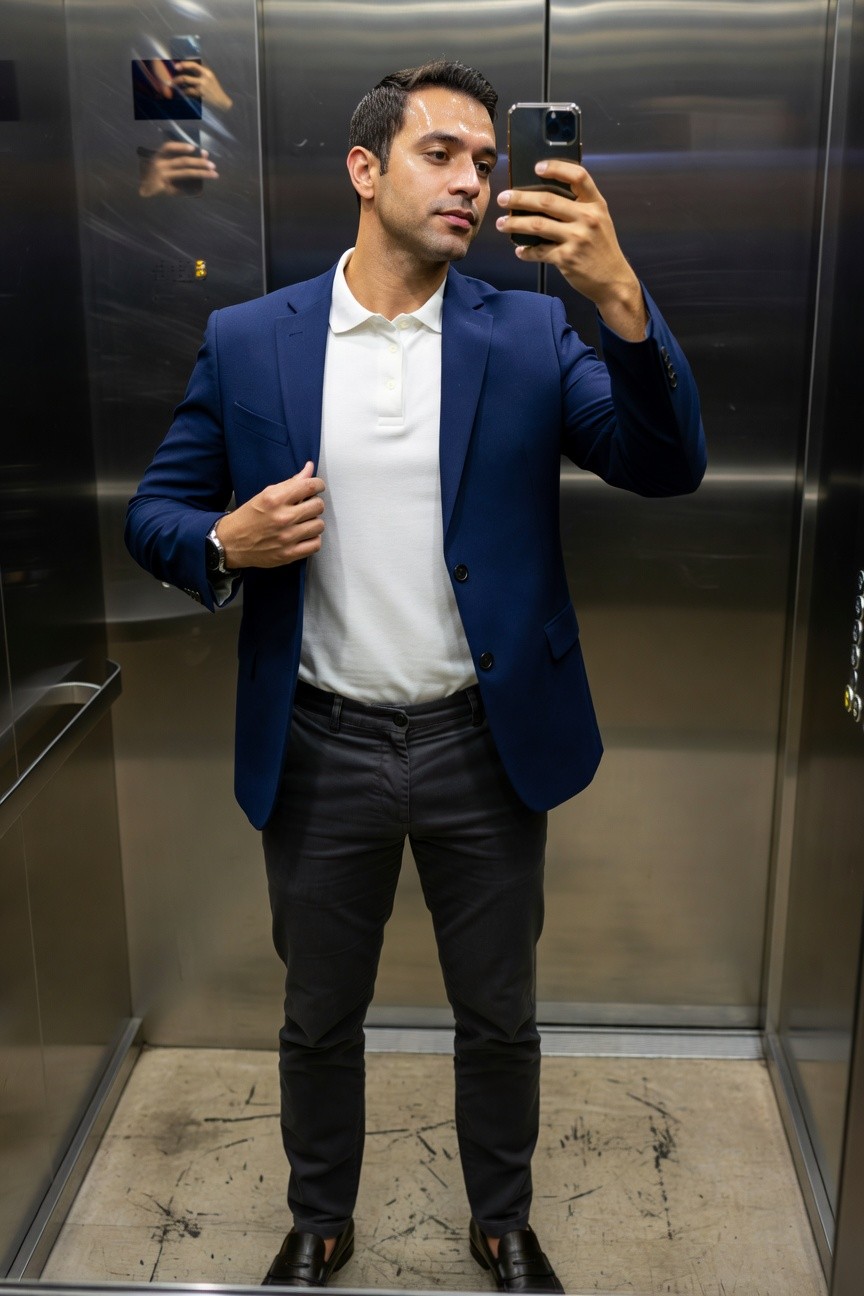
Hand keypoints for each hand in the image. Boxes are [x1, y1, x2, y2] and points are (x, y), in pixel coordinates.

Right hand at [138, 140, 217, 196]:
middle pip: (182, 160)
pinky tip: (200, 189)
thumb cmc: (156, 178)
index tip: (195, 148)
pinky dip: (192, 187)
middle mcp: (159, 163)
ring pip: (185, 172)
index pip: (169, 146)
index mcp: (159, 156)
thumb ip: (174, 162)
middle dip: (199, 162)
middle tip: (212, 165)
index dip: (181, 146)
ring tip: (213, 174)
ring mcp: (161, 175)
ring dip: (201, 172)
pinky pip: (181, 186)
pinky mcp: (163, 187)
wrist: (144, 192)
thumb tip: (199, 159)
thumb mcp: (162, 166)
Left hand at [172, 61, 233, 111]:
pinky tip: (181, 92)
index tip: (176, 66)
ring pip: (186, 87)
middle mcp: (204, 79)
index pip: (194, 65)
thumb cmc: (215, 89)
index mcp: (207, 73)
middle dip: (176, 79)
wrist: (222, 101)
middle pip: (186, 78)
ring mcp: (202, 89)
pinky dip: (184, 93)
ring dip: (178, 86)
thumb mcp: (210, 78)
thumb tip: (188, 68)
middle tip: (171, 80)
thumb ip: (201, 73)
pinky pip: (189, 93)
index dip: (184, 64)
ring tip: (173, 86)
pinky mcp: (201, 96)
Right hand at [216, 462, 324, 568]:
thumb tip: (309, 469)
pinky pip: (315, 545)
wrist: (231, 543)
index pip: (310, 486)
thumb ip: (290, 483)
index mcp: (275, 499)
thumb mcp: (265, 494)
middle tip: (307, 506)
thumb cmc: (247, 518)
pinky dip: (313, 540)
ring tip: (304, 522)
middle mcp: (282, 518)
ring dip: (314, 522)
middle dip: (315, 503)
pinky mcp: (288, 554)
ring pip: (319, 525)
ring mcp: (286, 537)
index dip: (318, 485)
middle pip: (318, 506)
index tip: (317, 487)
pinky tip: (305, 535)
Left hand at [495, 161, 647, 340]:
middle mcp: (587, 218)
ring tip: (502, 224)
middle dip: (520, 198)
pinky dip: (526, 252)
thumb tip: (544, 198)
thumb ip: (580, 207)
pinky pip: (539, 251)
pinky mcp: (567, 258)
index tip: (537, 167)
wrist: (614, 281)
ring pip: (537, 225)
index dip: (557, 168)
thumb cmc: (602, 249)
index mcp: (596, 205)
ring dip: (515, 224)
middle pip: (547, 200)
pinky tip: (520, 251)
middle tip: (503, 198)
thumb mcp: (600, 221)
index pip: (578, 176)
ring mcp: (577, 238)